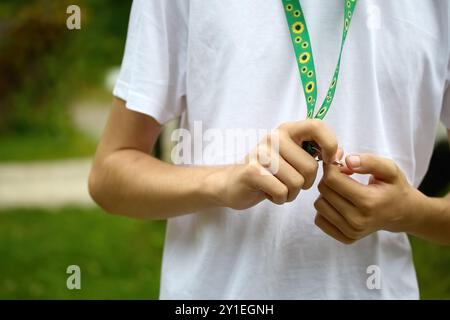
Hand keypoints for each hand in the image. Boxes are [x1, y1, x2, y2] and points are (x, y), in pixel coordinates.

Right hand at [209, 119, 337, 209]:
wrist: (233, 183)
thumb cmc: (269, 172)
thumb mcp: (294, 158)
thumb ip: (317, 153)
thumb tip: (339, 153)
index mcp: (288, 130)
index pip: (317, 126)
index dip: (330, 145)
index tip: (326, 162)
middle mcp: (274, 137)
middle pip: (310, 167)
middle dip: (306, 183)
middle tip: (291, 182)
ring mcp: (262, 153)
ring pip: (297, 183)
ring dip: (291, 193)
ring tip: (278, 187)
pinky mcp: (252, 172)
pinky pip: (282, 192)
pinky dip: (280, 199)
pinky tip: (269, 193)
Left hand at [314, 153, 425, 243]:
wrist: (404, 213)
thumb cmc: (395, 188)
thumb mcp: (389, 169)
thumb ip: (370, 161)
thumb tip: (348, 161)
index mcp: (368, 202)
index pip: (332, 179)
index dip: (331, 166)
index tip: (339, 161)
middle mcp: (358, 220)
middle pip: (324, 191)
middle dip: (329, 177)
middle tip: (343, 174)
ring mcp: (351, 232)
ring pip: (319, 205)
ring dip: (326, 193)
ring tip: (343, 189)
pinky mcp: (346, 238)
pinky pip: (320, 219)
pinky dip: (326, 208)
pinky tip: (339, 202)